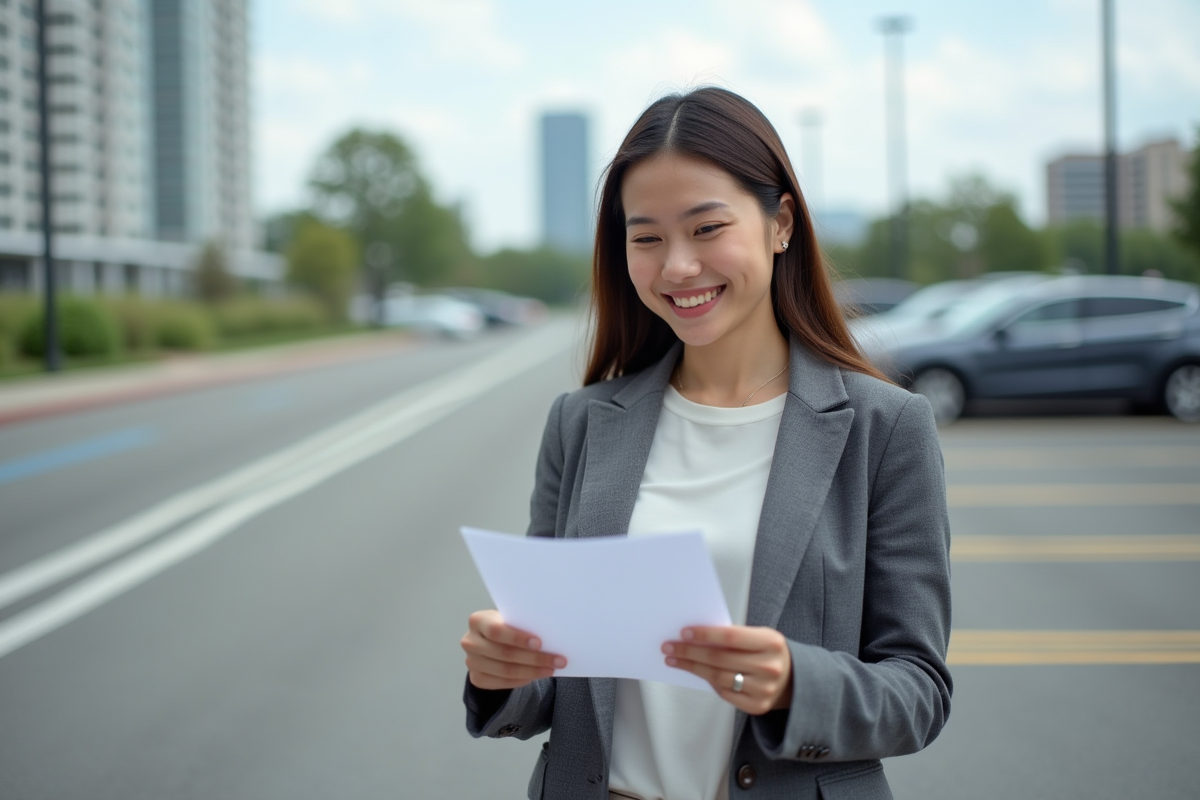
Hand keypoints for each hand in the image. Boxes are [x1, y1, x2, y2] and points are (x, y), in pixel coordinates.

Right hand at [461, 609, 565, 690]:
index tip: (540, 643)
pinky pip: (502, 682)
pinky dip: (522, 680)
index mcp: (477, 620)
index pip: (496, 631)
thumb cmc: (506, 627)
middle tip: (558, 660)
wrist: (490, 642)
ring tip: (551, 669)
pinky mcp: (476, 678)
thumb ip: (523, 624)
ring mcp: (471, 662)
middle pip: (504, 653)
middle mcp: (470, 641)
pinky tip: (536, 675)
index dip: (518, 638)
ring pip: (506, 671)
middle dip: (534, 658)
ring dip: (533, 671)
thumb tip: (551, 636)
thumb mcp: (511, 619)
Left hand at [663, 625, 792, 714]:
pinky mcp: (757, 706)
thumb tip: (696, 635)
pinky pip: (724, 693)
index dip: (705, 635)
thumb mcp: (760, 636)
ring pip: (718, 677)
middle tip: (669, 647)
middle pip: (720, 659)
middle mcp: (769, 667)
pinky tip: (696, 672)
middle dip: (690, 652)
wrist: (794, 680)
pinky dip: (708, 682)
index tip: (684, 632)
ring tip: (675, 660)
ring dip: (692, 667)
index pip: (730, 637)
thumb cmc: (769, 653)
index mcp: (771, 643)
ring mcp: (764, 689)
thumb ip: (734, 636)